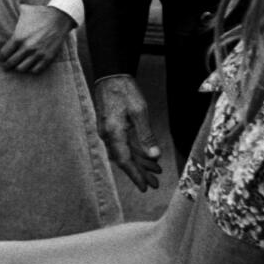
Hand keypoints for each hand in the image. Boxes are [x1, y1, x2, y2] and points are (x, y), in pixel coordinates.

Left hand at [0, 3, 75, 73]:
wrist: (59, 18)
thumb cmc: (40, 13)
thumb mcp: (24, 10)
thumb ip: (13, 13)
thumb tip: (3, 8)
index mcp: (19, 37)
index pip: (4, 54)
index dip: (1, 57)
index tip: (1, 58)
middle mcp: (27, 48)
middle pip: (11, 63)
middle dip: (7, 65)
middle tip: (6, 66)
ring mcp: (38, 54)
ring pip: (22, 69)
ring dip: (18, 67)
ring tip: (18, 65)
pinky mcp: (47, 57)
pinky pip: (36, 70)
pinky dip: (31, 69)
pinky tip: (30, 65)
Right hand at [95, 74, 162, 191]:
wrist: (110, 75)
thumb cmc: (124, 90)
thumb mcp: (139, 111)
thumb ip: (146, 135)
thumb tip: (154, 155)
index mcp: (113, 132)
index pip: (125, 160)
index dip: (135, 175)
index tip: (145, 187)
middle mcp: (108, 135)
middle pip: (125, 159)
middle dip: (140, 172)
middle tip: (155, 184)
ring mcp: (108, 132)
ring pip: (125, 153)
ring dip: (140, 163)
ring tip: (155, 173)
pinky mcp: (111, 127)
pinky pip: (123, 144)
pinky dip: (136, 151)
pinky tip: (148, 157)